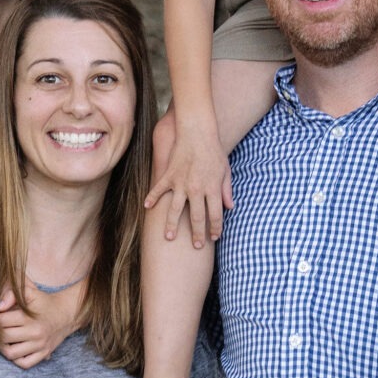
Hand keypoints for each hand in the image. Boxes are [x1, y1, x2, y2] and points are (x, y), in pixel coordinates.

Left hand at [0, 287, 54, 367]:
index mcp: (28, 318)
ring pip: (11, 354)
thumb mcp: (30, 292)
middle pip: (3, 338)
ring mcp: (39, 345)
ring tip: (3, 339)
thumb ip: (11, 294)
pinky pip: (24, 363)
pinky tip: (14, 349)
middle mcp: (35, 333)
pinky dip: (16, 359)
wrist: (66, 313)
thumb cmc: (44, 302)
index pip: (0, 321)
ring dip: (2, 348)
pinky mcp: (44, 354)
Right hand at [144, 120, 231, 249]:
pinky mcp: (169, 176)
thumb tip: (230, 207)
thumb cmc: (213, 151)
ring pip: (175, 210)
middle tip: (196, 246)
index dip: (216, 229)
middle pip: (197, 218)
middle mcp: (196, 189)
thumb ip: (227, 190)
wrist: (197, 132)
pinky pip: (158, 190)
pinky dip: (151, 198)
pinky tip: (147, 208)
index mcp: (212, 188)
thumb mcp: (225, 171)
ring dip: (172, 226)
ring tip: (170, 238)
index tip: (214, 237)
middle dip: (197, 234)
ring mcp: (181, 183)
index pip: (215, 215)